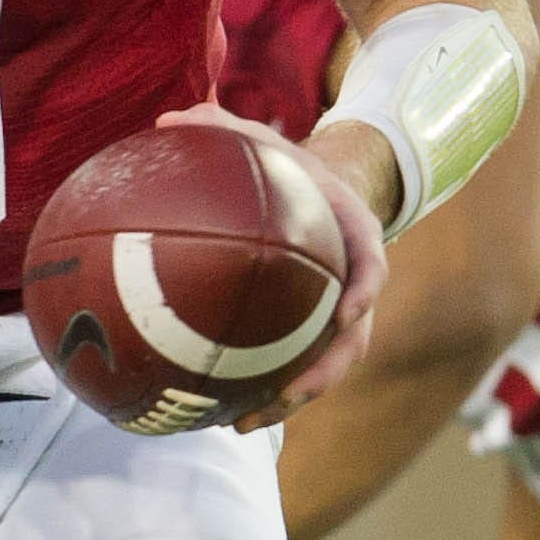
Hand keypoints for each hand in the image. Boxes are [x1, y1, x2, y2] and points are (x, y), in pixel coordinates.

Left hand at [154, 104, 386, 413]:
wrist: (319, 199)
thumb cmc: (288, 171)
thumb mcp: (263, 143)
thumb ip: (222, 129)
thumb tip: (166, 116)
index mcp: (355, 239)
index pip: (372, 266)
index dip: (366, 290)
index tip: (350, 312)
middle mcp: (353, 288)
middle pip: (351, 341)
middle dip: (323, 373)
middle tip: (289, 394)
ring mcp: (335, 318)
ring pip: (323, 369)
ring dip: (288, 400)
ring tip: (243, 423)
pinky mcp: (310, 336)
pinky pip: (292, 369)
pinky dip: (263, 393)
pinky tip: (218, 414)